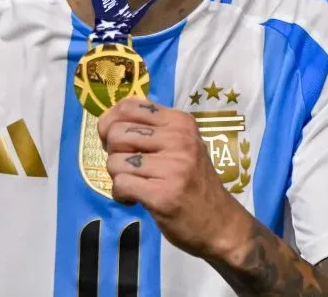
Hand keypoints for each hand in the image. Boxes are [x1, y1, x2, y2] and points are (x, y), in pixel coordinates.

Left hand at [98, 98, 228, 257]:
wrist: (219, 221)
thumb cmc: (194, 182)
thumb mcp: (182, 145)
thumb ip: (153, 130)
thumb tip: (109, 124)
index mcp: (180, 122)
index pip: (129, 106)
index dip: (110, 122)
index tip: (115, 141)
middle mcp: (179, 139)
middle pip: (116, 133)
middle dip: (113, 153)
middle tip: (128, 167)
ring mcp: (172, 167)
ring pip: (114, 161)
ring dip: (117, 177)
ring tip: (136, 184)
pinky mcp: (162, 194)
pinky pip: (120, 184)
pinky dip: (120, 195)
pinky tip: (135, 199)